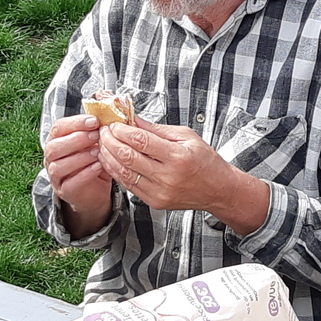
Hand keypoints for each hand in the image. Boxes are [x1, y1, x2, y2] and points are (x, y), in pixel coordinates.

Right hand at [43, 114, 113, 232]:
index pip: (58, 127)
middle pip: (54, 146)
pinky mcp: (65, 191)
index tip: (94, 120)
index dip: (75, 123)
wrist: (96, 190)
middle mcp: (52, 157)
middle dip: (76, 139)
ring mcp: (56, 176)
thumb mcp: (96, 142)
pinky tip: (98, 166)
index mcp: (57, 140)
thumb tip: (106, 100)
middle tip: (96, 135)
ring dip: (80, 157)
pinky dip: (85, 174)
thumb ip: (98, 125)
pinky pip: (70, 183)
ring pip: (58, 165)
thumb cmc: (93, 161)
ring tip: (98, 152)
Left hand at [97, 118, 251, 215]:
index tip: (113, 123)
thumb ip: (156, 129)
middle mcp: (168, 176)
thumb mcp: (186, 136)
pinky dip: (116, 171)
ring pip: (124, 173)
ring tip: (102, 144)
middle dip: (110, 141)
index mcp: (178, 156)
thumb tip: (132, 118)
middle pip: (128, 157)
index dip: (122, 130)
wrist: (218, 190)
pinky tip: (110, 160)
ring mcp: (160, 192)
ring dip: (108, 157)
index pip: (141, 141)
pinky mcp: (155, 202)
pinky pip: (129, 185)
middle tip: (103, 131)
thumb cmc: (205, 160)